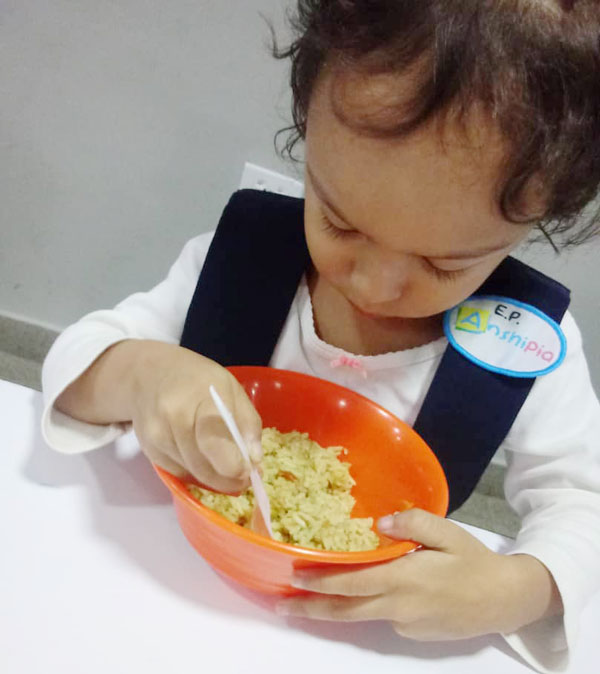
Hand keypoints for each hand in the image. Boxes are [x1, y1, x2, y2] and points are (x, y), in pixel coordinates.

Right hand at [130, 342, 262, 491]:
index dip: (235, 466)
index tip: (249, 471)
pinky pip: (179, 474)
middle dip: (229, 479)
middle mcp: (174, 419)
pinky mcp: (149, 451)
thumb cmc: (197, 379)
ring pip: (194, 475)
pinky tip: (200, 455)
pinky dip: (195, 471)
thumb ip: (248, 423)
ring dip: (213, 477)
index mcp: (202, 399)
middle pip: (205, 468)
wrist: (149, 373)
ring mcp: (157, 437)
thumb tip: (254, 461)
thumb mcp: (232, 388)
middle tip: (243, 477)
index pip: (215, 442)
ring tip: (224, 462)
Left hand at [277, 509, 561, 639]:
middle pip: (346, 611)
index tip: (293, 577)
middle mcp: (398, 606)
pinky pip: (384, 616)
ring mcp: (405, 623)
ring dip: (333, 609)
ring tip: (310, 599)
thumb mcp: (447, 532)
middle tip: (282, 606)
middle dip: (311, 609)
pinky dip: (367, 606)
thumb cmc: (474, 562)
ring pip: (362, 615)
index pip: (351, 582)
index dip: (320, 581)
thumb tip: (380, 522)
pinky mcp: (414, 633)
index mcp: (403, 578)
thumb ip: (413, 523)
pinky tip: (370, 591)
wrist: (505, 601)